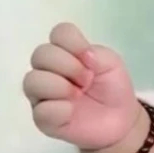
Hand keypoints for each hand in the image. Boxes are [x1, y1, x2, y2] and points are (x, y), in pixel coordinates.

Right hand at [23, 22, 141, 151]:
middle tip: (87, 81)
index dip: (74, 43)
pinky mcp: (44, 119)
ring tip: (78, 95)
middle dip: (68, 66)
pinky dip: (59, 109)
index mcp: (64, 52)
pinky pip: (41, 110)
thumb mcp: (112, 64)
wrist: (121, 119)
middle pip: (41, 54)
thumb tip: (82, 56)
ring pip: (32, 81)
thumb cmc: (112, 87)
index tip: (91, 59)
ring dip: (60, 86)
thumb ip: (97, 54)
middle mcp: (47, 70)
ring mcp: (42, 94)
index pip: (59, 33)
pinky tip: (72, 112)